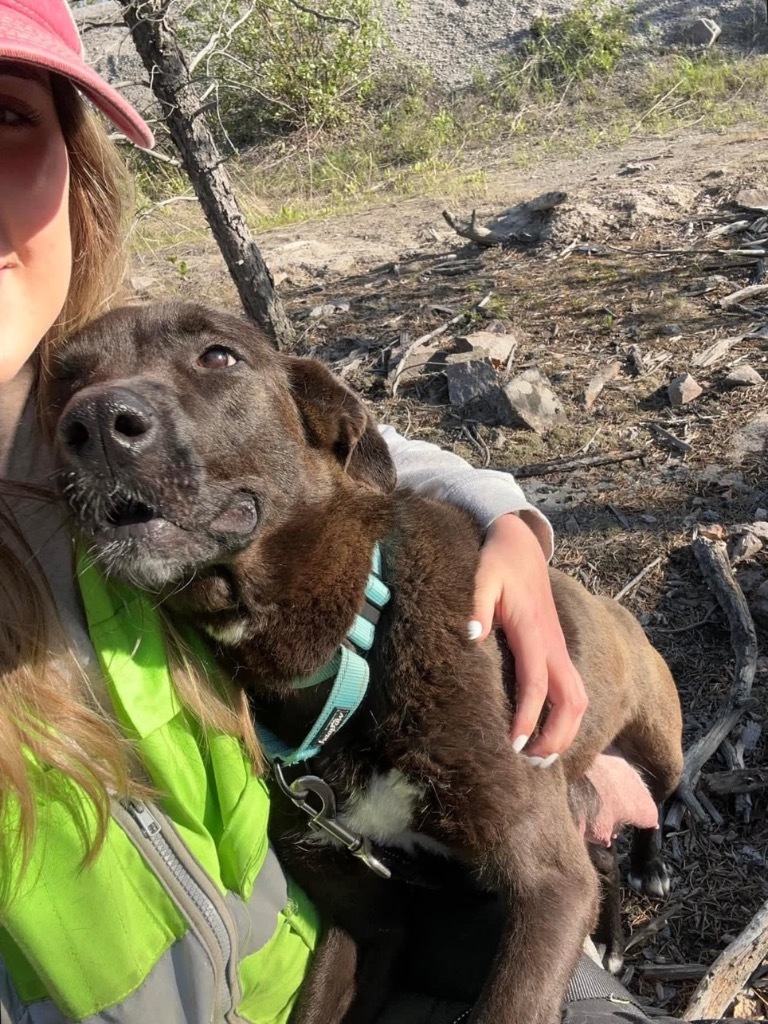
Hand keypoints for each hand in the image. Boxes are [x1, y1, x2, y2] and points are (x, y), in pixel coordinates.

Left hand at [470, 513, 587, 761]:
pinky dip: (567, 717)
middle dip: (557, 737)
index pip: (537, 685)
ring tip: (541, 757)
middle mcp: (554, 645)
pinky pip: (573, 691)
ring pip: (579, 699)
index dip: (528, 719)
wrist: (520, 544)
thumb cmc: (496, 562)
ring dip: (566, 731)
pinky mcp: (557, 649)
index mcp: (533, 633)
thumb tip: (470, 635)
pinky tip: (547, 732)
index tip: (513, 747)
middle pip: (572, 702)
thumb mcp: (480, 576)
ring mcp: (559, 648)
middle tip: (532, 763)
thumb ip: (475, 604)